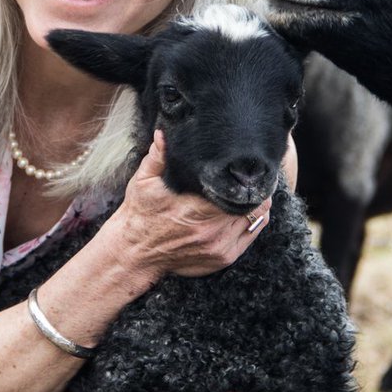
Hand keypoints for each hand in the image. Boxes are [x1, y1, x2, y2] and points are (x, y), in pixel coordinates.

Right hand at [110, 131, 270, 281]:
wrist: (134, 252)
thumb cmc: (140, 215)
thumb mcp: (144, 182)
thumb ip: (157, 156)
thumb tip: (163, 133)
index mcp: (198, 210)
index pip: (241, 191)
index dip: (249, 177)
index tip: (249, 166)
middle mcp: (213, 231)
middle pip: (255, 205)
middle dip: (255, 189)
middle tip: (253, 176)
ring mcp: (220, 247)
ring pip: (257, 220)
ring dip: (256, 206)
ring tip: (250, 191)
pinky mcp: (222, 258)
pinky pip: (250, 237)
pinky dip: (252, 222)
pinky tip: (245, 211)